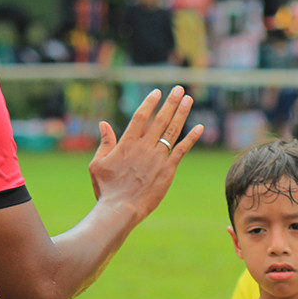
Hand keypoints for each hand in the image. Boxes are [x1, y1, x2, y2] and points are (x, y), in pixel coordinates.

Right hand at [89, 86, 202, 224]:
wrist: (121, 209)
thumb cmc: (107, 188)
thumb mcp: (98, 163)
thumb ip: (105, 143)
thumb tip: (104, 124)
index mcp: (126, 143)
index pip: (140, 117)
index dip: (150, 103)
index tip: (157, 92)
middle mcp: (144, 147)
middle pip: (160, 120)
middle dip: (170, 103)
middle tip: (180, 89)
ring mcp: (157, 158)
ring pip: (172, 131)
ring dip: (181, 114)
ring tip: (189, 100)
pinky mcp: (168, 170)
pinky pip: (182, 150)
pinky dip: (191, 138)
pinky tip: (199, 127)